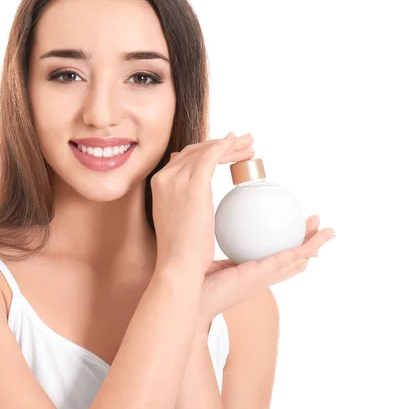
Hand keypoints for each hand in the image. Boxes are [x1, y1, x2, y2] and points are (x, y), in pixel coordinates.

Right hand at [151, 131, 254, 270]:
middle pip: (194, 150)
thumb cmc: (182, 251)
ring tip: (250, 145)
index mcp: (159, 184)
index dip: (207, 150)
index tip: (228, 150)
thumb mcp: (179, 220)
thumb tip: (198, 187)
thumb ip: (184, 199)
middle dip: (220, 144)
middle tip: (244, 143)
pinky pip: (211, 156)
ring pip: (205, 150)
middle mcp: (164, 177)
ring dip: (229, 144)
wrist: (177, 264)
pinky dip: (227, 147)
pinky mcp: (192, 185)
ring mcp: (175, 179)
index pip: (185, 158)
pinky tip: (241, 147)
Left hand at [196, 214, 335, 324]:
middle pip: (296, 261)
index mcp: (255, 272)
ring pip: (296, 261)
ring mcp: (261, 278)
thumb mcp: (215, 258)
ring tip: (327, 232)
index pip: (282, 258)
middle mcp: (263, 277)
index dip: (297, 244)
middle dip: (313, 244)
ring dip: (313, 247)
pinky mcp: (256, 276)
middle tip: (324, 228)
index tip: (304, 227)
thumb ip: (224, 243)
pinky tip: (308, 245)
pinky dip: (296, 254)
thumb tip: (221, 218)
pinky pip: (281, 262)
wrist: (190, 297)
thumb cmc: (198, 279)